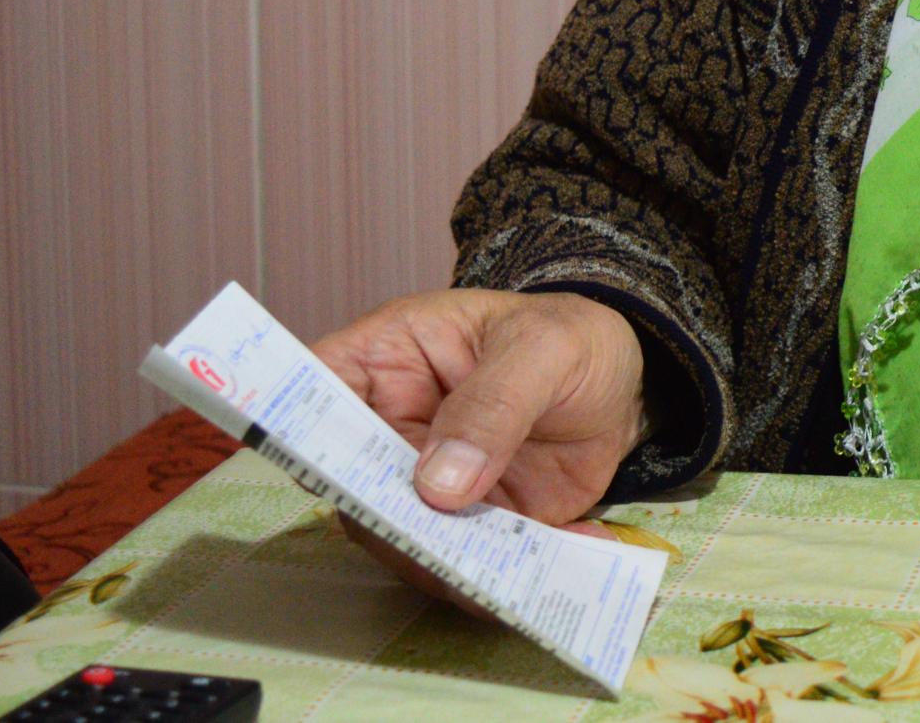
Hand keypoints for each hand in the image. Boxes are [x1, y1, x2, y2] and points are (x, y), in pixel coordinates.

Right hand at [312, 288, 648, 603]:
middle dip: (387, 523)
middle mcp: (390, 429)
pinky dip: (505, 580)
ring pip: (403, 540)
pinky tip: (556, 567)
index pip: (315, 389)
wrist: (621, 381)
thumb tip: (436, 485)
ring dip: (446, 566)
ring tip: (504, 577)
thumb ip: (493, 404)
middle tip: (435, 547)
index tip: (320, 472)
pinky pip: (467, 566)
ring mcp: (426, 484)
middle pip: (353, 487)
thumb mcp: (543, 349)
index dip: (298, 431)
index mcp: (388, 360)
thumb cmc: (567, 338)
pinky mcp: (469, 525)